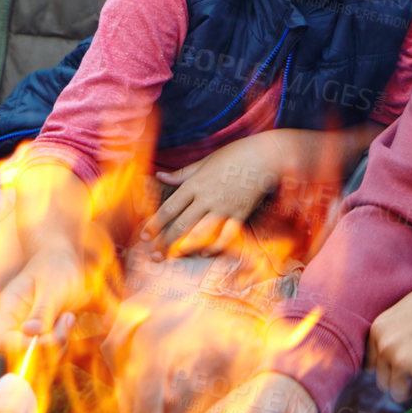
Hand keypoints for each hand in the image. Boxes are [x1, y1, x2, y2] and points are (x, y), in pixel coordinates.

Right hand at [0, 244, 84, 350]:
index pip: (0, 340)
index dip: (20, 346)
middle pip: (20, 352)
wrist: (66, 260)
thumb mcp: (52, 286)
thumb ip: (42, 310)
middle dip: (46, 344)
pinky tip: (70, 319)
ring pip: (38, 354)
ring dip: (58, 342)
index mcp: (7, 310)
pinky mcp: (45, 332)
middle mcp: (15, 323)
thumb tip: (30, 332)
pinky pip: (51, 348)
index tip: (47, 336)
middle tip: (66, 320)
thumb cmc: (56, 267)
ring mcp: (30, 329)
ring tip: (69, 317)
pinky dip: (63, 339)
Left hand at [147, 135, 281, 254]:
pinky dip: (215, 246)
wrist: (266, 155)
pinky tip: (204, 253)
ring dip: (186, 247)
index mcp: (196, 183)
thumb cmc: (234, 155)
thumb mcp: (205, 161)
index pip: (170, 208)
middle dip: (166, 242)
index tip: (145, 235)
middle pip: (181, 224)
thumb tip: (160, 175)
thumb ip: (182, 173)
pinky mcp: (240, 213)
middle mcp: (208, 197)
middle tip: (155, 255)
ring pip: (201, 233)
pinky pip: (226, 235)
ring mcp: (225, 207)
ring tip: (174, 257)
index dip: (155, 224)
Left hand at [366, 271, 411, 404]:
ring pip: (400, 394)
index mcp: (379, 329)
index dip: (392, 368)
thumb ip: (395, 333)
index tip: (409, 364)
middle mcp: (386, 345)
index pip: (373, 366)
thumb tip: (392, 359)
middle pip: (384, 383)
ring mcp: (403, 359)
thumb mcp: (408, 309)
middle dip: (405, 379)